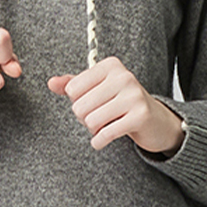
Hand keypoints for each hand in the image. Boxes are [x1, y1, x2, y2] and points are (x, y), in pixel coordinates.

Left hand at [47, 56, 184, 153]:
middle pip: (79, 106)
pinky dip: (99, 141)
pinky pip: (105, 133)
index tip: (91, 104)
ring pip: (91, 121)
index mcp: (110, 66)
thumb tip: (51, 83)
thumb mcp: (97, 89)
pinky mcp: (140, 116)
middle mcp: (124, 77)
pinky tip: (102, 139)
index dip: (77, 102)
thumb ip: (72, 84)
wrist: (156, 121)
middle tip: (97, 118)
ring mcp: (134, 96)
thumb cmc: (121, 103)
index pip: (72, 89)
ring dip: (92, 129)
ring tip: (103, 126)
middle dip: (84, 118)